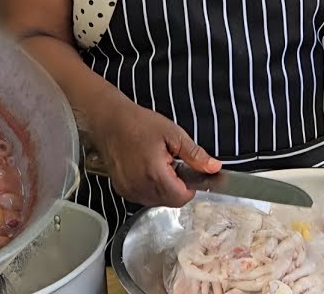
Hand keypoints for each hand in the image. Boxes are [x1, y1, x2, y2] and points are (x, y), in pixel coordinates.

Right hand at [89, 99, 221, 207]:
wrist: (109, 121)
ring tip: (157, 164)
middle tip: (171, 163)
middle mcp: (140, 187)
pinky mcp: (122, 190)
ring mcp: (129, 190)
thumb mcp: (173, 134)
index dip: (190, 186)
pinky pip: (144, 197)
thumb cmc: (138, 124)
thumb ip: (195, 155)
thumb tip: (214, 167)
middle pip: (171, 201)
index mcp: (155, 174)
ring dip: (164, 188)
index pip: (182, 198)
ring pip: (157, 201)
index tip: (188, 172)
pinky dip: (150, 187)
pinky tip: (145, 168)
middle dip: (177, 186)